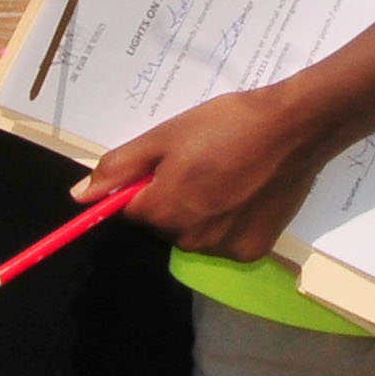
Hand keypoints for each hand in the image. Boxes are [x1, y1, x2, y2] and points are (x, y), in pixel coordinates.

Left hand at [85, 85, 334, 262]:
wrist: (295, 128)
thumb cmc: (226, 124)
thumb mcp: (166, 135)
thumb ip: (119, 167)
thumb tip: (79, 197)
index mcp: (162, 211)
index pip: (130, 210)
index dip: (144, 185)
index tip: (167, 163)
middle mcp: (189, 240)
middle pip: (164, 224)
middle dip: (173, 198)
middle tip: (201, 162)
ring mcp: (223, 250)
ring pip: (194, 233)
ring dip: (201, 211)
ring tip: (228, 173)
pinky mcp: (252, 252)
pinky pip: (225, 240)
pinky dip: (231, 221)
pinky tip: (248, 192)